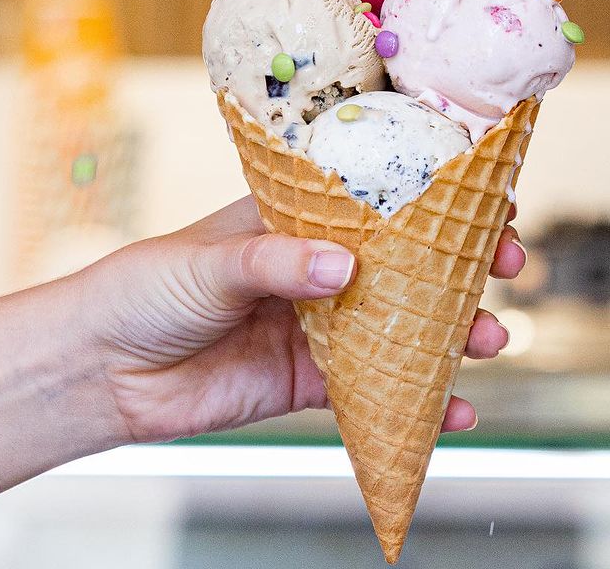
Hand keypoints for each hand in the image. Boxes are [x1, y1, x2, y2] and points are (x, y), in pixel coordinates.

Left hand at [88, 195, 525, 444]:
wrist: (102, 369)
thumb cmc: (147, 287)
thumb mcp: (211, 261)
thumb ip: (278, 261)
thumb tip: (345, 267)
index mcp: (299, 218)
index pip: (379, 198)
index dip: (436, 197)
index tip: (487, 198)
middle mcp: (319, 267)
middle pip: (408, 262)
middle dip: (463, 264)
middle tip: (507, 265)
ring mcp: (319, 324)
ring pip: (404, 326)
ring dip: (454, 333)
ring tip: (492, 339)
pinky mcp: (310, 382)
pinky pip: (375, 391)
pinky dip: (417, 404)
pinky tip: (456, 413)